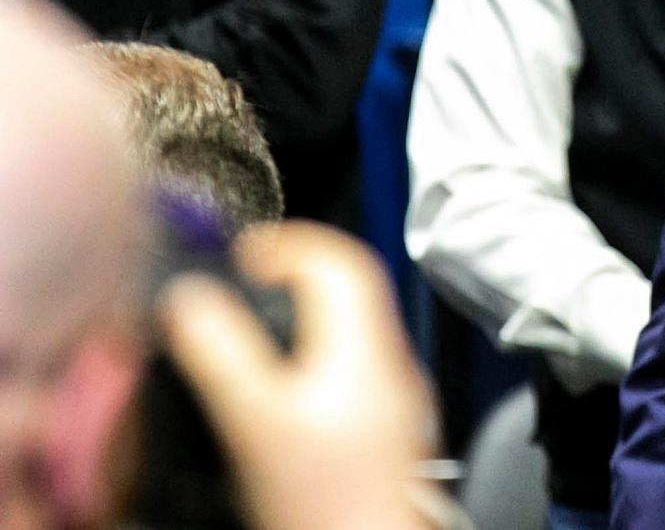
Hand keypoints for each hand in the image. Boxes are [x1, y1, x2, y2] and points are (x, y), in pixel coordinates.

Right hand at [158, 222, 437, 529]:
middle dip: (298, 269)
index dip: (291, 242)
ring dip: (309, 308)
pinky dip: (318, 346)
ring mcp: (394, 396)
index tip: (246, 251)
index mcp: (366, 347)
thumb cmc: (324, 502)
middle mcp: (390, 363)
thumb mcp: (257, 419)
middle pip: (352, 287)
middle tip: (249, 275)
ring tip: (258, 317)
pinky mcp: (387, 427)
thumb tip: (190, 297)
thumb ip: (222, 353)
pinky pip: (354, 362)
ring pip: (355, 325)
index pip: (343, 260)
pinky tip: (286, 376)